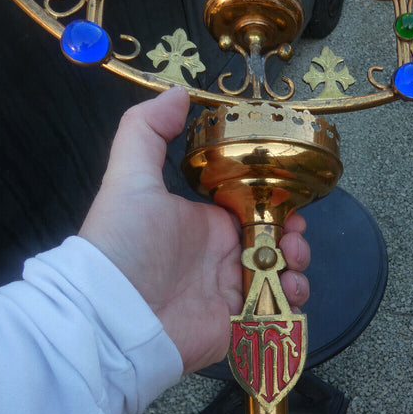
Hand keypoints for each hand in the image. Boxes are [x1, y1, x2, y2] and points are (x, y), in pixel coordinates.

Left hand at [79, 87, 309, 373]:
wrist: (115, 314)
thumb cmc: (124, 243)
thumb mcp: (130, 177)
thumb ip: (147, 129)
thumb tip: (178, 92)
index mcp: (206, 222)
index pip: (254, 208)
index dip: (279, 204)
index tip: (293, 202)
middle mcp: (221, 255)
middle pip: (276, 242)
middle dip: (296, 238)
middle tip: (294, 239)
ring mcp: (231, 290)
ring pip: (281, 275)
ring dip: (297, 267)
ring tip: (291, 264)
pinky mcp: (238, 321)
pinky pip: (277, 311)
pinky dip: (292, 301)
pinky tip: (288, 291)